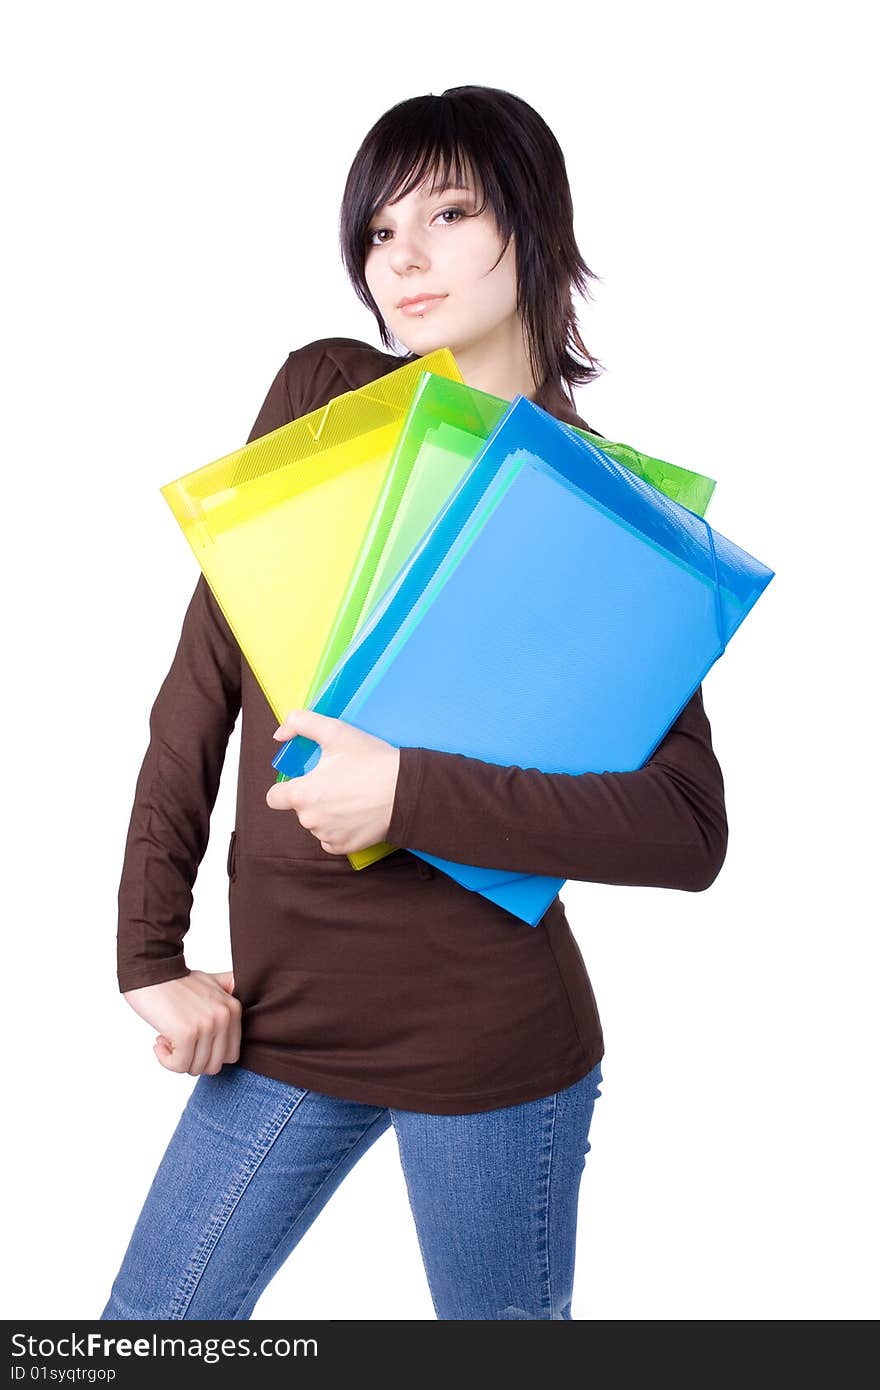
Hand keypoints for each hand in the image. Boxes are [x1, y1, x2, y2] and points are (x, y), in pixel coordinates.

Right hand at [123, 969, 241, 1075]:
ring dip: (176, 1059)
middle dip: (193, 1060)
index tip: (192, 1041)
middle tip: (178, 1043)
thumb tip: (248, 997)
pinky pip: (179, 1065)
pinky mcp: (186, 1033)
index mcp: (234, 1009)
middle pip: (214, 1065)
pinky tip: (159, 1042)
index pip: (230, 1055)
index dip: (208, 1054)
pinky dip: (165, 1059)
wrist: (149, 971)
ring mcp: (207, 1025)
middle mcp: (225, 1016)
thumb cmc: (176, 981)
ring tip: (167, 1037)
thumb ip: (229, 992)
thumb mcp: (212, 982)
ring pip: (196, 1068)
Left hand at [266, 709, 399, 854]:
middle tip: (338, 781)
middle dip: (313, 796)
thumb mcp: (335, 731)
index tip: (304, 780)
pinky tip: (355, 814)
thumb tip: (279, 734)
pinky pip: (332, 839)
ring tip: (351, 796)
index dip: (286, 787)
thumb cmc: (371, 762)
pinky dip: (339, 829)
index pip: (274, 797)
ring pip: (317, 824)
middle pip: (300, 809)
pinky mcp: (345, 847)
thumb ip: (301, 723)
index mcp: (302, 794)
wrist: (406, 791)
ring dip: (327, 813)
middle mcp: (310, 820)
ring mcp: (327, 836)